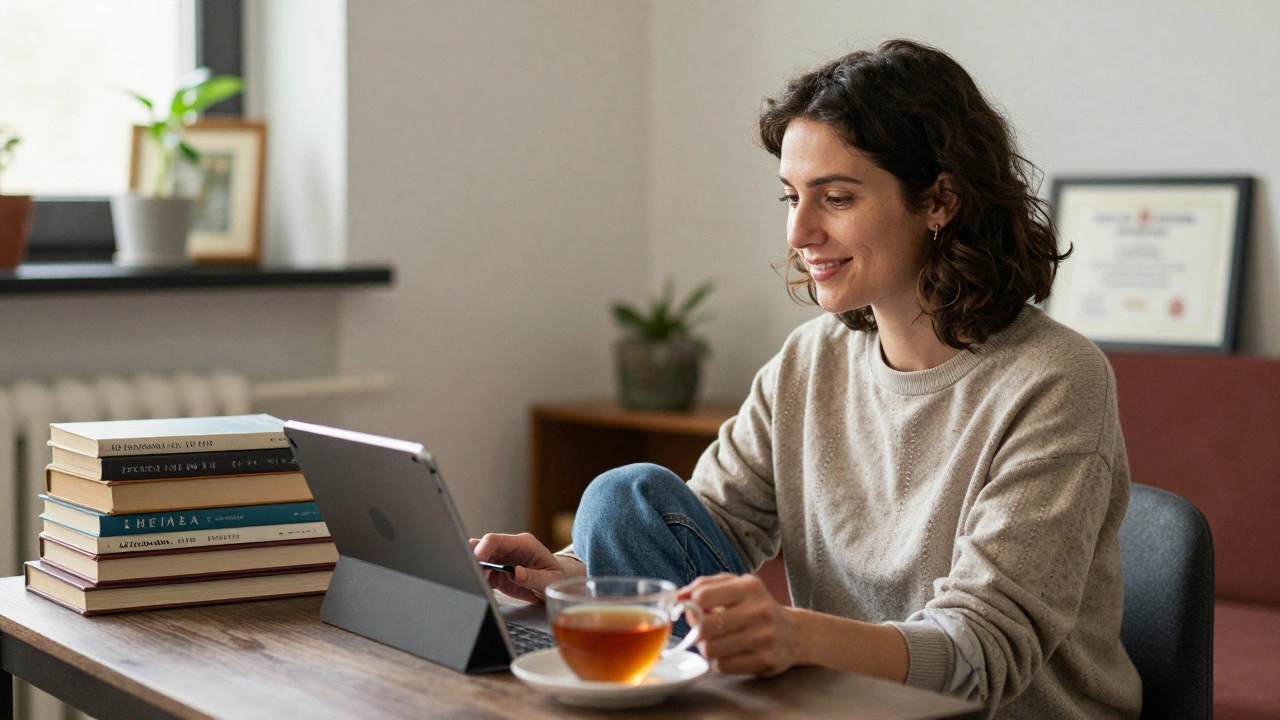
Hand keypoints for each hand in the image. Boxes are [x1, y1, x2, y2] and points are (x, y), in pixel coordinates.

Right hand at [469, 532, 583, 603]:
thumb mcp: (550, 579)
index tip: (476, 563)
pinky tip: (482, 588)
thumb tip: (516, 572)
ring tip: (479, 584)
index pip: (496, 540)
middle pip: (483, 548)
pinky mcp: (498, 574)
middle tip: (475, 577)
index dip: (482, 549)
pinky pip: (483, 574)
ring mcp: (502, 561)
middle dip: (475, 561)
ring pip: (480, 560)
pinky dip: (479, 581)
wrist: (555, 584)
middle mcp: (509, 549)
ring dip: (476, 571)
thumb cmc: (555, 578)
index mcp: (523, 544)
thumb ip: (533, 577)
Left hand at [679, 573, 801, 676]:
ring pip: (711, 649)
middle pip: (704, 627)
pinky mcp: (765, 660)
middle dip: (698, 630)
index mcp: (748, 587)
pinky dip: (720, 661)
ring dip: (707, 647)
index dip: (691, 606)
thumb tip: (677, 598)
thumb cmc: (754, 606)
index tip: (694, 611)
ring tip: (718, 641)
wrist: (794, 633)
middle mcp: (759, 610)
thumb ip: (704, 586)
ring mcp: (764, 637)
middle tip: (704, 629)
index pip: (702, 596)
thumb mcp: (735, 586)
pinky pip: (723, 666)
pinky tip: (730, 653)